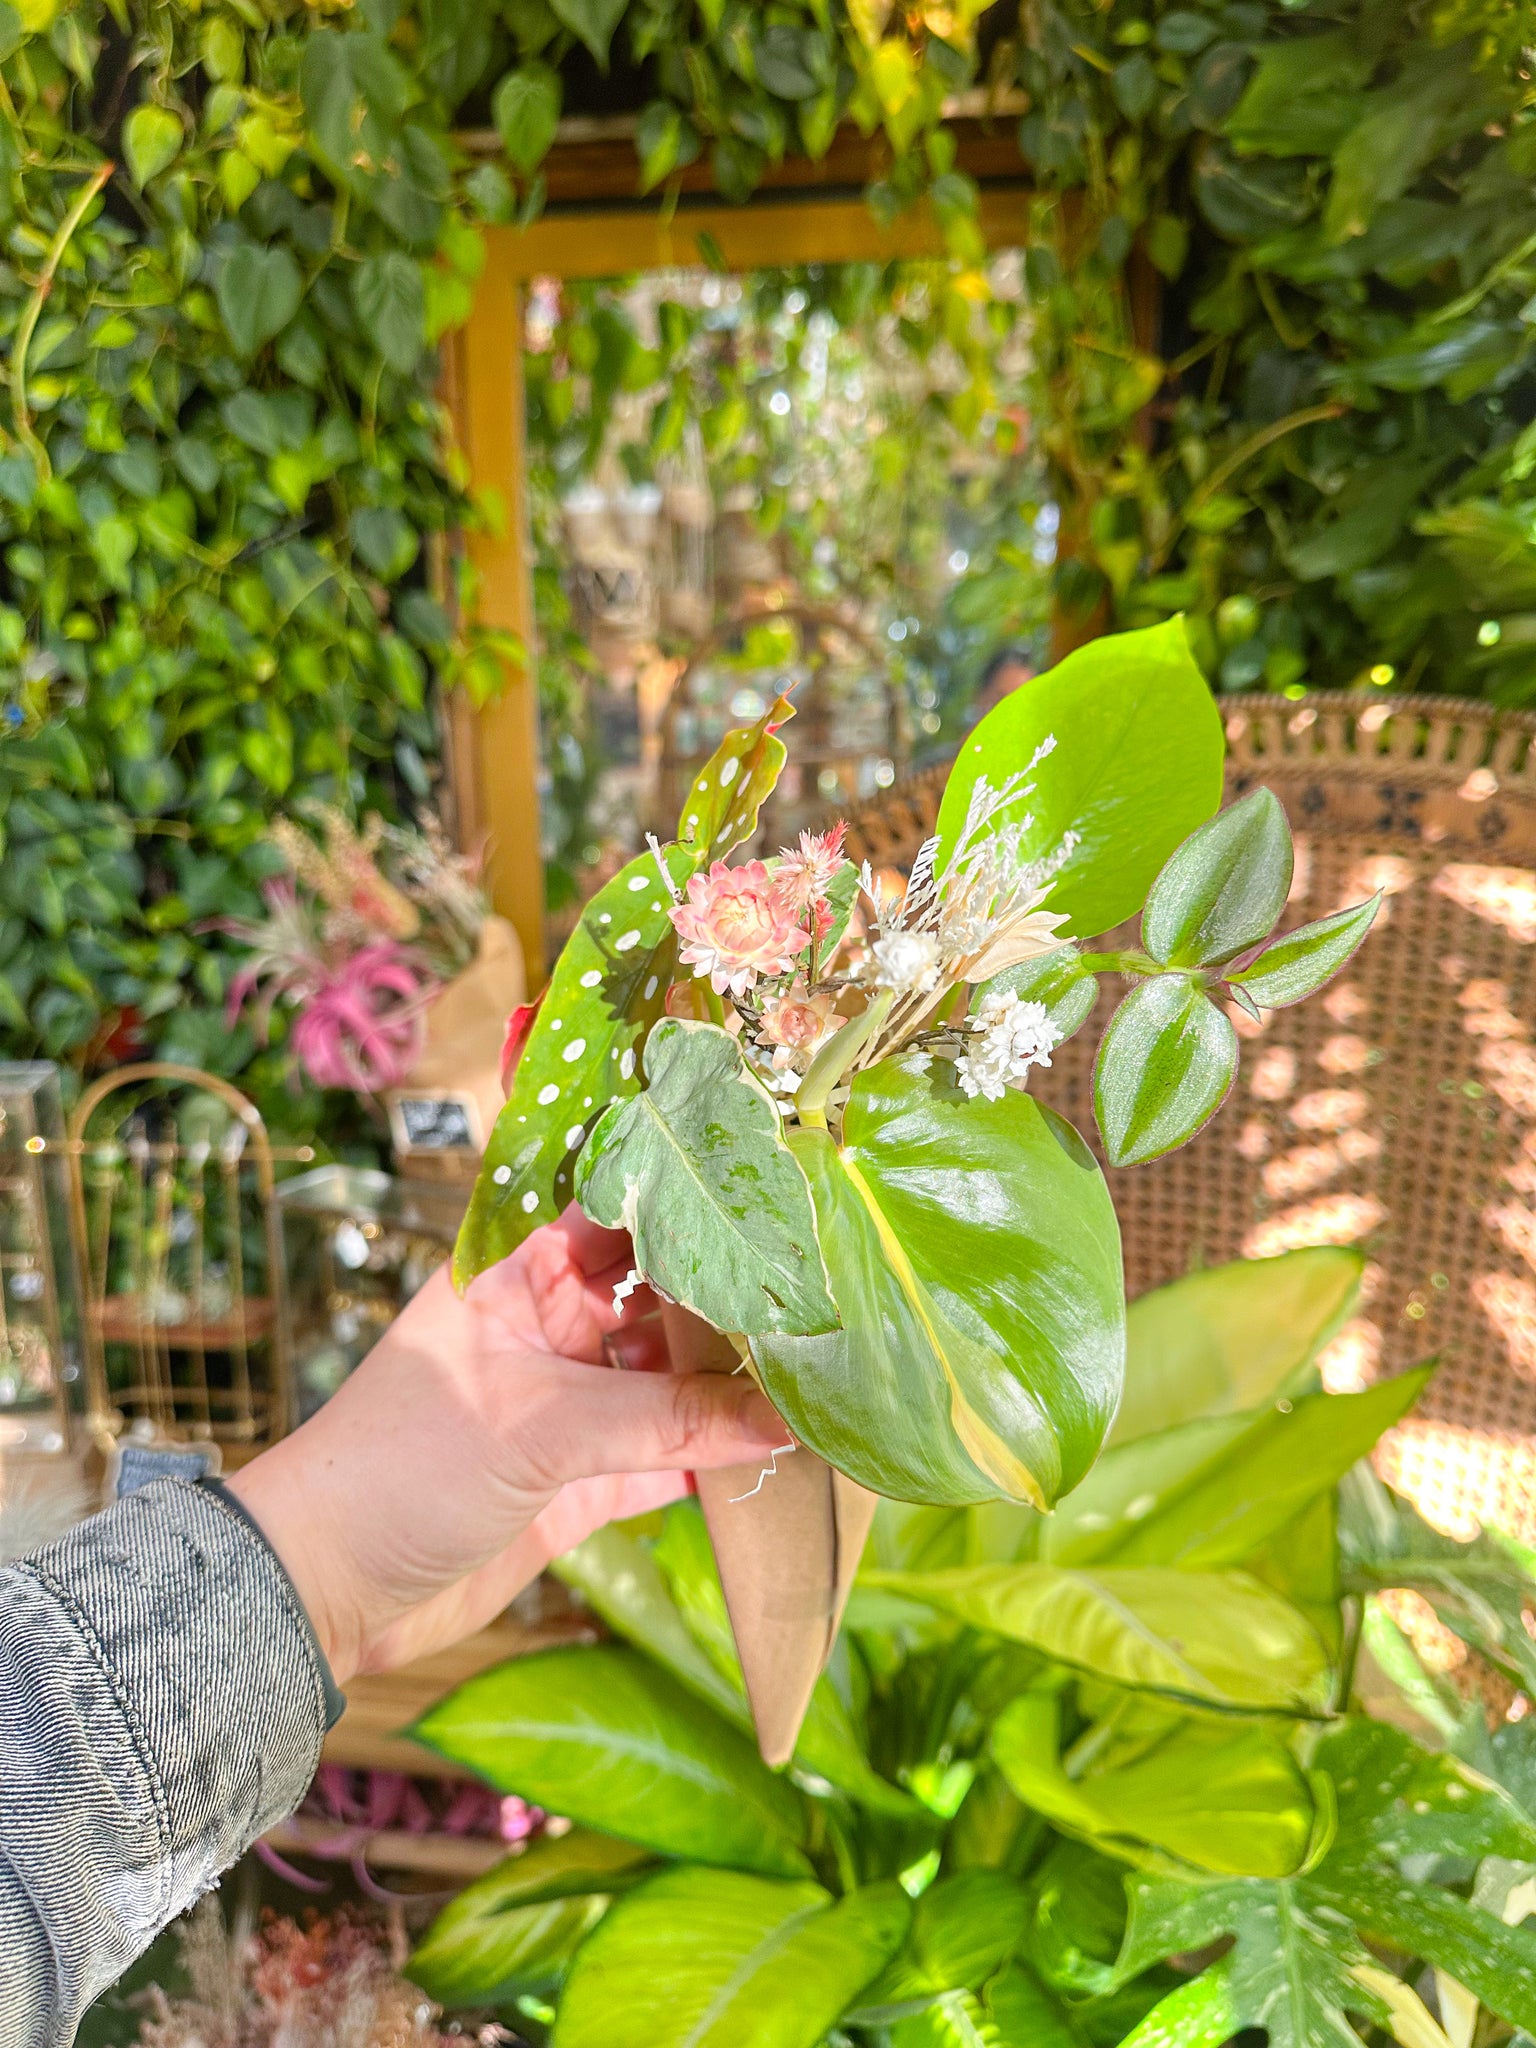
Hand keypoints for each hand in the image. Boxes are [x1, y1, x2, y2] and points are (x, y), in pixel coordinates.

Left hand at [228, 1210, 784, 1683]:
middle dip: (730, 1302)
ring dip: (733, 1384)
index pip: (619, 1215)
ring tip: (821, 1373)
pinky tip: (780, 1450)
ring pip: (670, 1380)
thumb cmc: (396, 1470)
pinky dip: (718, 1455)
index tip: (775, 1202)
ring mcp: (568, 1406)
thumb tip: (782, 1417)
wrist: (324, 1592)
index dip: (691, 1205)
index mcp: (515, 1275)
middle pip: (659, 1298)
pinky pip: (668, 1456)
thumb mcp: (537, 1427)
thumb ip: (663, 1420)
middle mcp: (547, 1328)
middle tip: (820, 1298)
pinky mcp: (581, 1482)